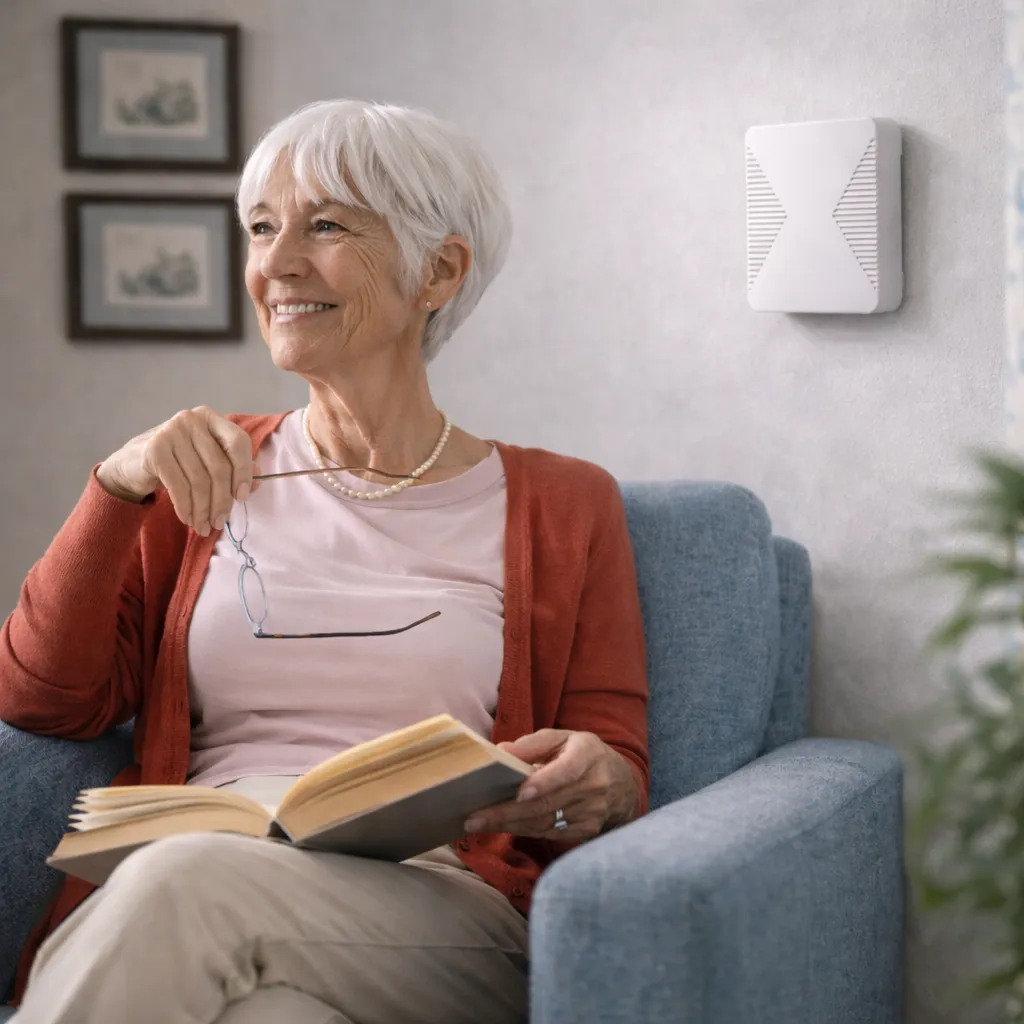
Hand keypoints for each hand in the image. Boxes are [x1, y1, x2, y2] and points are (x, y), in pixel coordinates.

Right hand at [96, 406, 254, 534]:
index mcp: (211, 418)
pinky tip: (189, 519)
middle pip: (219, 466)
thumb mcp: (206, 461)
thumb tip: (260, 480)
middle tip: (220, 522)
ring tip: (204, 526)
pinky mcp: (155, 450)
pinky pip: (179, 486)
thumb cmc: (178, 462)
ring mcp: (171, 432)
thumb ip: (233, 466)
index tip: (243, 497)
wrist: (133, 465)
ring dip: (204, 509)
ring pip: (199, 480)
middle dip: (222, 500)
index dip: (244, 471)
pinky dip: (186, 507)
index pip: (238, 442)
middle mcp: (192, 419)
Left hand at [464, 729, 638, 841]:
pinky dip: (523, 830)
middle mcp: (594, 786)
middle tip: (473, 818)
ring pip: (544, 822)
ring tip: (478, 824)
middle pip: (546, 804)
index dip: (542, 783)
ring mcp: (592, 813)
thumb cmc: (583, 755)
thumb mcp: (563, 738)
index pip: (565, 772)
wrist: (622, 784)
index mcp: (588, 755)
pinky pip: (549, 833)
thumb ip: (532, 744)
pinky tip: (501, 827)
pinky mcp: (586, 831)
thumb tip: (499, 752)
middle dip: (506, 812)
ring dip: (509, 825)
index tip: (518, 793)